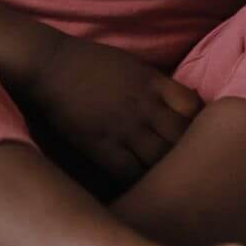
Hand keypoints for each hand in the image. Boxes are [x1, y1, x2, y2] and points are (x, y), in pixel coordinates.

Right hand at [21, 35, 203, 185]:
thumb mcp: (131, 65)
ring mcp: (124, 127)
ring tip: (165, 180)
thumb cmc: (87, 62)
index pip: (193, 107)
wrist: (48, 64)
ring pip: (160, 159)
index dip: (197, 123)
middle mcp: (144, 106)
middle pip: (182, 137)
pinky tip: (139, 184)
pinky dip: (139, 180)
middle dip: (187, 151)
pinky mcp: (101, 145)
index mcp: (153, 83)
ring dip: (164, 170)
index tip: (194, 132)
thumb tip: (175, 105)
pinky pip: (131, 172)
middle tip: (184, 164)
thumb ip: (156, 85)